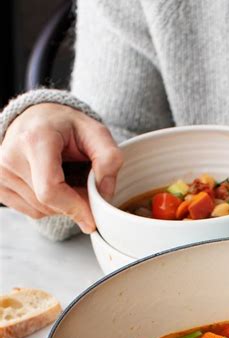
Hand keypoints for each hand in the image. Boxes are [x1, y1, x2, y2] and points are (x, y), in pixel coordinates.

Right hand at [0, 103, 122, 232]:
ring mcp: (1, 171)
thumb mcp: (96, 133)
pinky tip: (50, 183)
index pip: (50, 190)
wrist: (37, 118)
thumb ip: (109, 159)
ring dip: (61, 204)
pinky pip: (31, 211)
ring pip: (40, 210)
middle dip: (73, 203)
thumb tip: (104, 195)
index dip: (74, 208)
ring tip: (65, 178)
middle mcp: (11, 155)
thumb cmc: (66, 126)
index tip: (91, 218)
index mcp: (35, 139)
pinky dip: (47, 205)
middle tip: (83, 184)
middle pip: (47, 203)